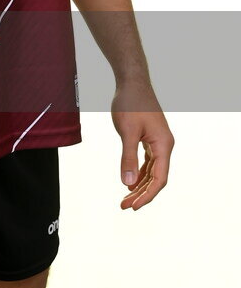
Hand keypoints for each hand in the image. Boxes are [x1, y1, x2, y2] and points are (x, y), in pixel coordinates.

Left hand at [111, 80, 174, 210]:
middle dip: (141, 193)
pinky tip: (129, 181)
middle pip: (156, 178)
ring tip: (124, 199)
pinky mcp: (150, 138)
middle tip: (123, 206)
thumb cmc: (130, 103)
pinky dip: (138, 172)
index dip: (147, 195)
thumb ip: (128, 157)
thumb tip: (126, 183)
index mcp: (164, 145)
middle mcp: (164, 146)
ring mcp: (158, 142)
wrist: (132, 81)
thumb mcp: (127, 131)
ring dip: (138, 185)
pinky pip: (147, 162)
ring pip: (151, 171)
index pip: (159, 178)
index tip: (133, 206)